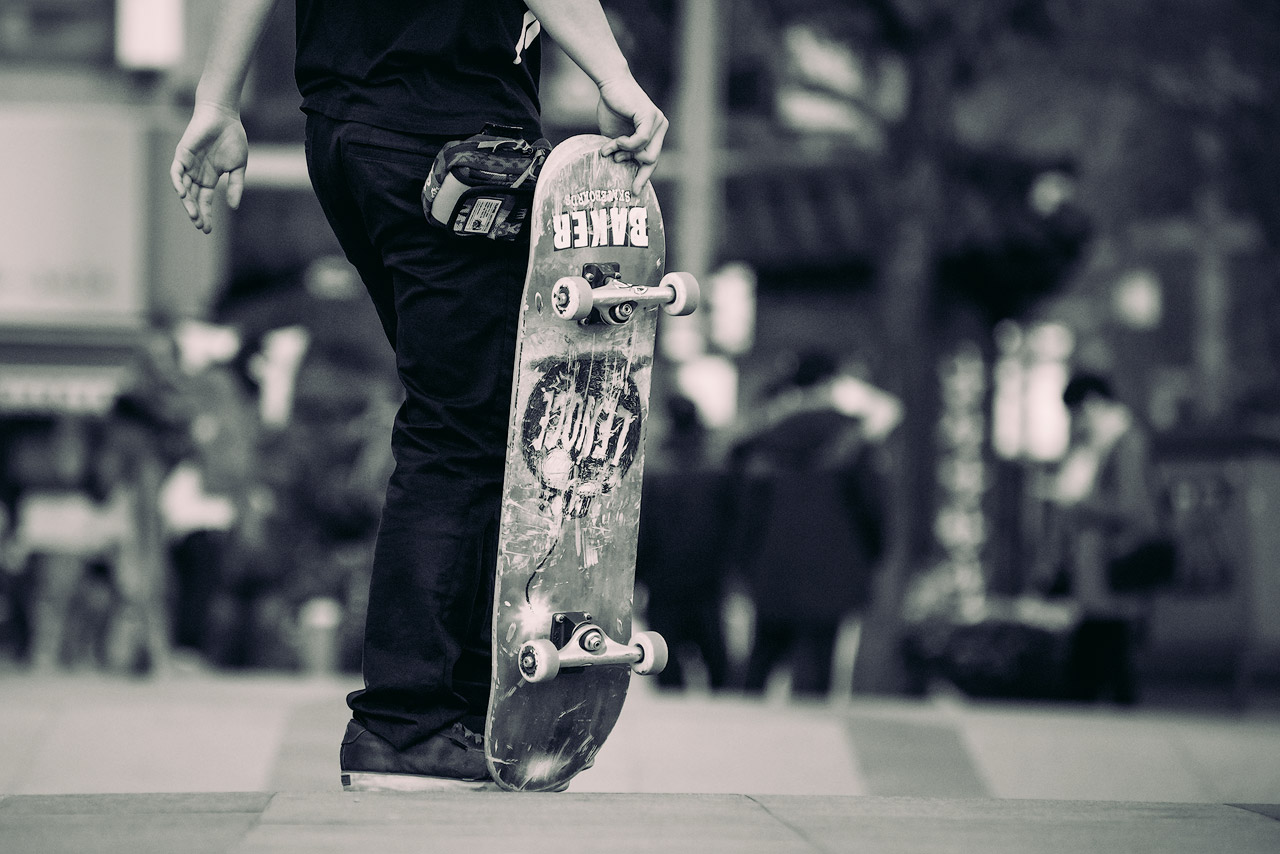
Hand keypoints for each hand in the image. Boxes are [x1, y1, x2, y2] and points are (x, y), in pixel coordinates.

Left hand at [169, 102, 248, 233]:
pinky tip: (183, 194)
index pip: (205, 201)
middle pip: (193, 198)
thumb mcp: (238, 167)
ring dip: (187, 202)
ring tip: (194, 215)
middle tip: (201, 226)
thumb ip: (235, 186)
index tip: (208, 230)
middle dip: (196, 213)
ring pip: (184, 188)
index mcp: (210, 178)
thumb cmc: (232, 138)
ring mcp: (188, 165)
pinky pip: (176, 172)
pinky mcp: (182, 154)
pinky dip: (178, 182)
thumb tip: (233, 206)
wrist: (223, 116)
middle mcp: (197, 174)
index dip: (207, 214)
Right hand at [596, 77, 667, 194]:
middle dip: (635, 168)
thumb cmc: (612, 107)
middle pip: (652, 161)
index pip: (651, 160)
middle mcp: (661, 127)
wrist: (610, 84)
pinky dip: (627, 145)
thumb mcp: (616, 136)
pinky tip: (617, 141)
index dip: (643, 177)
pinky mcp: (650, 117)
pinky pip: (641, 141)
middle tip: (619, 166)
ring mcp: (658, 122)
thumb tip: (619, 167)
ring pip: (648, 154)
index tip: (635, 192)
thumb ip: (622, 151)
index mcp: (655, 133)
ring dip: (627, 154)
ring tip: (613, 147)